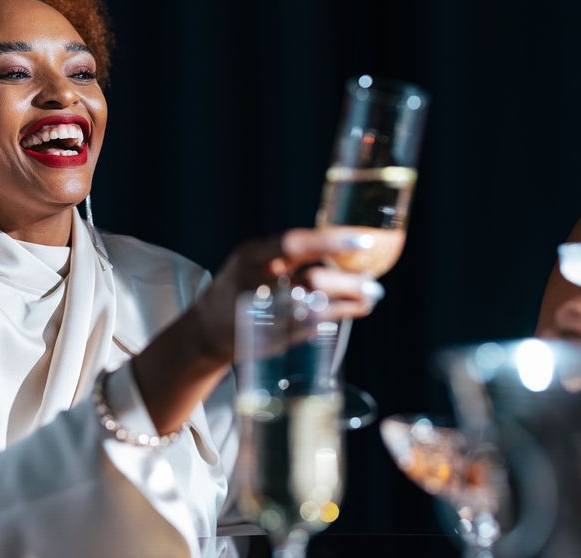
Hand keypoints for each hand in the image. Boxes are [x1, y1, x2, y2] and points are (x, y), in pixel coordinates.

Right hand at [192, 227, 384, 362]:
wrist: (207, 329)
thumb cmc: (241, 284)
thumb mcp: (254, 260)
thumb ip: (289, 254)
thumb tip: (342, 245)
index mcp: (250, 256)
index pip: (293, 244)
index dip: (330, 241)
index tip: (363, 240)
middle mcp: (254, 284)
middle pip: (312, 280)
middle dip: (348, 283)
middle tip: (373, 282)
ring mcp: (264, 316)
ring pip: (317, 308)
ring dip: (348, 303)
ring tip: (370, 297)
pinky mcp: (271, 339)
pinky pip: (311, 327)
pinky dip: (333, 318)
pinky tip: (350, 311)